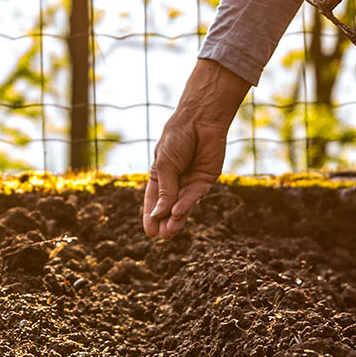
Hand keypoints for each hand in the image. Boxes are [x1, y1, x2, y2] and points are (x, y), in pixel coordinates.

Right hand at [145, 59, 247, 236]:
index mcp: (159, 175)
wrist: (200, 120)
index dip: (150, 216)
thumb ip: (164, 190)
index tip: (149, 233)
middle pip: (168, 206)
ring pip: (182, 205)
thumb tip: (159, 215)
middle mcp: (175, 181)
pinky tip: (178, 212)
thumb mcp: (165, 165)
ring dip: (176, 218)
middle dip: (164, 221)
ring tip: (170, 232)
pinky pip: (195, 196)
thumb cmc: (177, 138)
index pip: (152, 200)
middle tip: (160, 236)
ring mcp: (191, 181)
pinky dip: (187, 205)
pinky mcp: (206, 180)